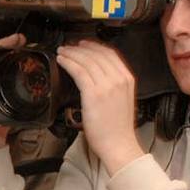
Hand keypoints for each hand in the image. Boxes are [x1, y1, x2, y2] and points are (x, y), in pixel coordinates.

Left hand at [55, 40, 144, 175]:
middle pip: (97, 54)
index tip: (83, 44)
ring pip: (86, 60)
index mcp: (128, 79)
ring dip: (71, 53)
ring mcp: (107, 85)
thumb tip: (96, 76)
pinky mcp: (93, 93)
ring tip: (62, 52)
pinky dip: (68, 62)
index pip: (110, 54)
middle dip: (80, 48)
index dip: (94, 46)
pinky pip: (78, 71)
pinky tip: (61, 61)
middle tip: (68, 46)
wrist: (118, 145)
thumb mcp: (122, 100)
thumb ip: (113, 85)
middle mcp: (119, 78)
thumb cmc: (117, 128)